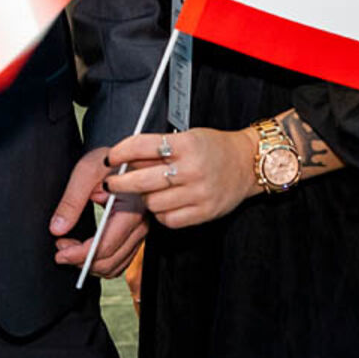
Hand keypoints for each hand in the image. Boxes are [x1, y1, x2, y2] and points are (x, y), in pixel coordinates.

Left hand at [51, 148, 147, 277]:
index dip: (79, 254)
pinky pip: (119, 261)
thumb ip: (71, 201)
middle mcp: (141, 225)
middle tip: (60, 247)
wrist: (128, 156)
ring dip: (89, 264)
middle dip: (81, 260)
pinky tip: (84, 250)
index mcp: (132, 209)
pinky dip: (100, 262)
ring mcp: (141, 232)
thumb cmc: (109, 160)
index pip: (105, 245)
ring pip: (115, 266)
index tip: (59, 252)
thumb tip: (57, 229)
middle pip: (110, 261)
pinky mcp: (136, 236)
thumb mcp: (86, 171)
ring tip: (69, 247)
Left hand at [102, 128, 257, 229]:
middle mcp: (192, 168)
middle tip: (112, 184)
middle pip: (142, 180)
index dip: (120, 153)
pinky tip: (164, 204)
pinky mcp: (204, 212)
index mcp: (186, 144)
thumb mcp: (186, 137)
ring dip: (144, 199)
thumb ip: (158, 150)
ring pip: (152, 203)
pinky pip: (168, 220)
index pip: (142, 146)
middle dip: (120, 183)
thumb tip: (124, 161)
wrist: (247, 163)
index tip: (111, 159)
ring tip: (149, 192)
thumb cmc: (215, 148)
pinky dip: (161, 214)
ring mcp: (199, 192)